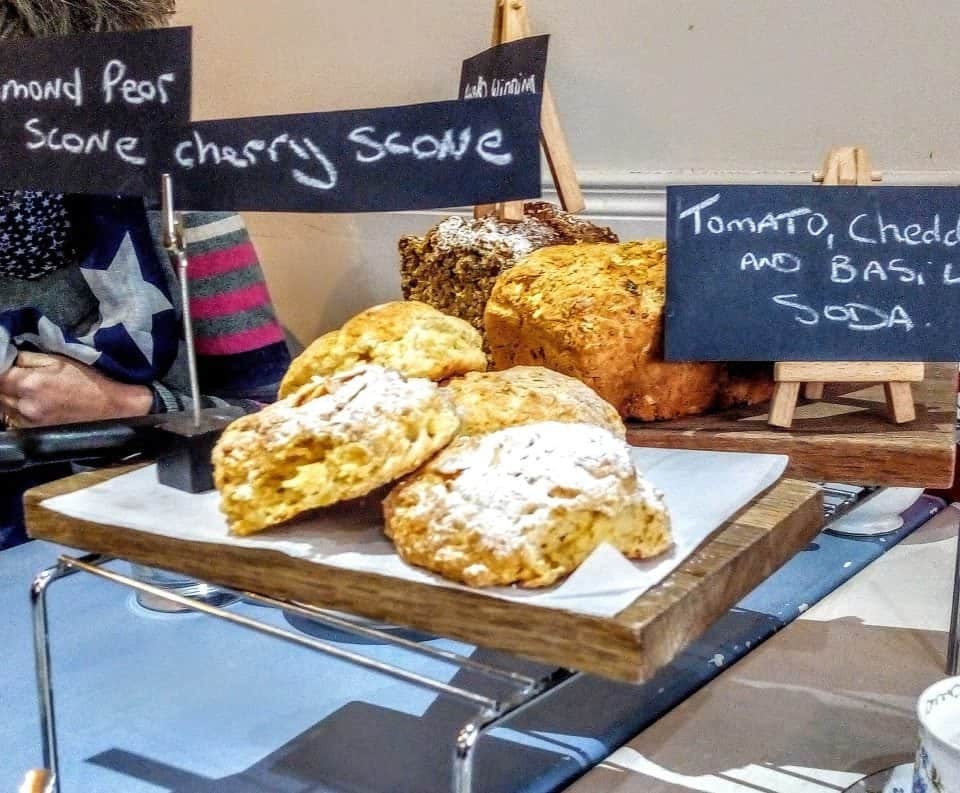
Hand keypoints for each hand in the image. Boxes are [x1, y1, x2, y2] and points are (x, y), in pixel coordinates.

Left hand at [0, 351, 152, 427]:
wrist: (113, 409)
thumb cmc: (89, 381)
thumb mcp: (60, 360)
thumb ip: (27, 358)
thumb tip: (7, 358)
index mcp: (29, 383)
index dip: (2, 368)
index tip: (8, 366)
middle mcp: (25, 406)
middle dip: (4, 383)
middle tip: (17, 376)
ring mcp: (29, 422)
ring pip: (3, 407)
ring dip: (8, 397)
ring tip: (26, 390)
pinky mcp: (35, 433)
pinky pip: (13, 420)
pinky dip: (16, 411)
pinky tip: (31, 405)